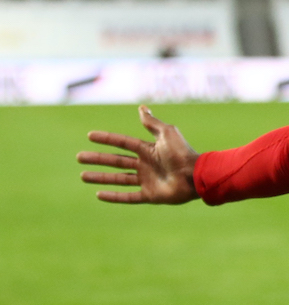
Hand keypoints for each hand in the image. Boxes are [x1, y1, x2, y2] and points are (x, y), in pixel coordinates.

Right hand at [77, 105, 199, 203]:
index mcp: (148, 149)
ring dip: (100, 177)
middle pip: (116, 161)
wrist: (195, 175)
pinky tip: (99, 195)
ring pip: (118, 179)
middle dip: (97, 159)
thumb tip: (141, 107)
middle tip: (78, 157)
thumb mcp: (167, 133)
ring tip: (82, 176)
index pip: (122, 143)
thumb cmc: (182, 153)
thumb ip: (152, 123)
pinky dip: (114, 197)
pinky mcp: (150, 195)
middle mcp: (146, 164)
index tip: (90, 136)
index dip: (107, 139)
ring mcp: (147, 180)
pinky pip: (128, 196)